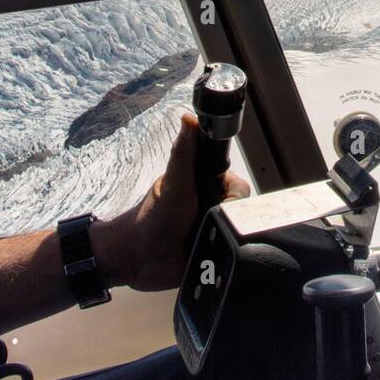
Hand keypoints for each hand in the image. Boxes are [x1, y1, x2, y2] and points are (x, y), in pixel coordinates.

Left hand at [98, 112, 249, 291]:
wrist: (138, 260)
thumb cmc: (149, 219)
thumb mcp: (172, 186)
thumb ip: (183, 154)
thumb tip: (189, 118)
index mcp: (207, 183)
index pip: (239, 188)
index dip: (231, 198)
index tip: (216, 204)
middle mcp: (214, 203)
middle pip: (242, 212)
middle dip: (225, 221)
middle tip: (202, 224)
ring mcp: (216, 228)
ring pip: (240, 233)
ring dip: (225, 240)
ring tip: (203, 242)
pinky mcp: (215, 253)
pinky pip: (234, 254)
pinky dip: (227, 258)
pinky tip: (210, 256)